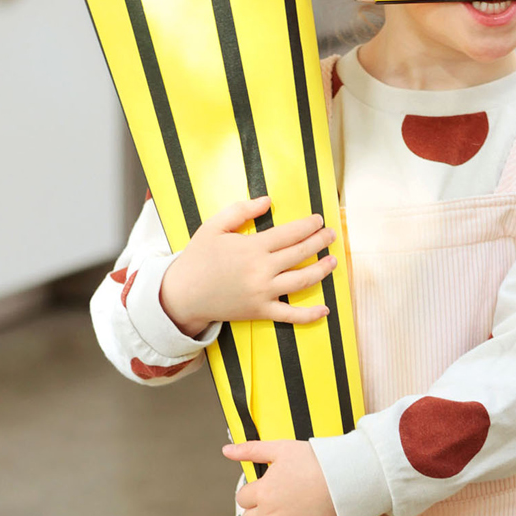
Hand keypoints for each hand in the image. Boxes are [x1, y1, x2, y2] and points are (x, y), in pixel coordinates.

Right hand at [161, 196, 336, 336]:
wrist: (183, 294)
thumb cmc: (198, 257)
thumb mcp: (214, 226)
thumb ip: (241, 210)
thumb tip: (268, 200)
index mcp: (252, 247)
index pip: (290, 233)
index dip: (309, 226)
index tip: (319, 220)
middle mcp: (262, 270)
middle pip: (301, 254)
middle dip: (320, 242)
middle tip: (331, 235)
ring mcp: (263, 293)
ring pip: (302, 281)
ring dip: (322, 270)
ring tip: (333, 261)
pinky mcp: (261, 311)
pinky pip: (291, 315)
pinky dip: (310, 315)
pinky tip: (325, 309)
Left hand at [226, 438, 338, 515]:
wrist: (346, 477)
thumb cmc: (314, 459)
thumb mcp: (280, 448)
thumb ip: (250, 449)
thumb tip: (225, 450)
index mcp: (263, 490)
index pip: (242, 499)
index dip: (252, 494)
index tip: (265, 490)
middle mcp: (270, 512)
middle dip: (256, 513)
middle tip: (271, 506)